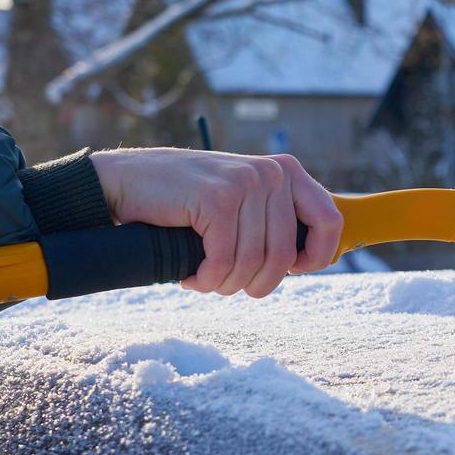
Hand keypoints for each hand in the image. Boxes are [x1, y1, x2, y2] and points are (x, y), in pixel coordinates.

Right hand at [90, 148, 341, 297]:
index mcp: (286, 171)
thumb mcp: (242, 203)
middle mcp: (271, 172)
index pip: (331, 222)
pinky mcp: (216, 199)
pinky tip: (192, 276)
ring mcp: (245, 182)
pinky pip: (224, 261)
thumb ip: (275, 219)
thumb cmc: (185, 203)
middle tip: (226, 283)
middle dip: (256, 282)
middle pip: (284, 255)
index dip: (315, 258)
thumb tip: (310, 258)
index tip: (290, 271)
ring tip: (205, 278)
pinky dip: (206, 279)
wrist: (124, 183)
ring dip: (226, 283)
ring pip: (254, 262)